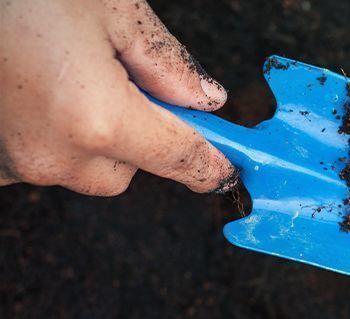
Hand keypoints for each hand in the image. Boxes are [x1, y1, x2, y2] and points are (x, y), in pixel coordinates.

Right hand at [0, 0, 236, 195]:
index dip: (211, 163)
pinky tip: (35, 91)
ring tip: (65, 72)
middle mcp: (55, 155)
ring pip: (83, 168)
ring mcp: (12, 162)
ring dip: (92, 135)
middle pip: (127, 171)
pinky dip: (50, 135)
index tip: (229, 170)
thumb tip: (205, 100)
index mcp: (98, 119)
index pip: (179, 158)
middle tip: (122, 80)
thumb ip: (167, 63)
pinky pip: (40, 160)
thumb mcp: (112, 8)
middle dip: (139, 136)